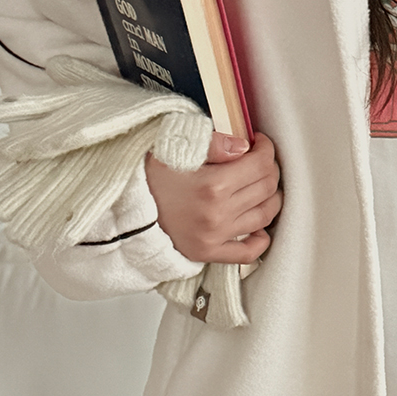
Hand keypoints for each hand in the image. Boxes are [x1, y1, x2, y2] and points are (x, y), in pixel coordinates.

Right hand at [145, 129, 281, 267]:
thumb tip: (244, 146)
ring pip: (264, 216)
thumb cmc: (148, 175)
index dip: (266, 148)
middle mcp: (218, 214)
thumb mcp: (174, 145)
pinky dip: (260, 239)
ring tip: (263, 185)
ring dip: (272, 197)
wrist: (124, 207)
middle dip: (270, 169)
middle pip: (266, 188)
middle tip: (261, 160)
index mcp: (212, 185)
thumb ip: (212, 142)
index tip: (259, 142)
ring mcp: (215, 237)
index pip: (260, 164)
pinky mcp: (209, 253)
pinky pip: (247, 253)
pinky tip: (259, 225)